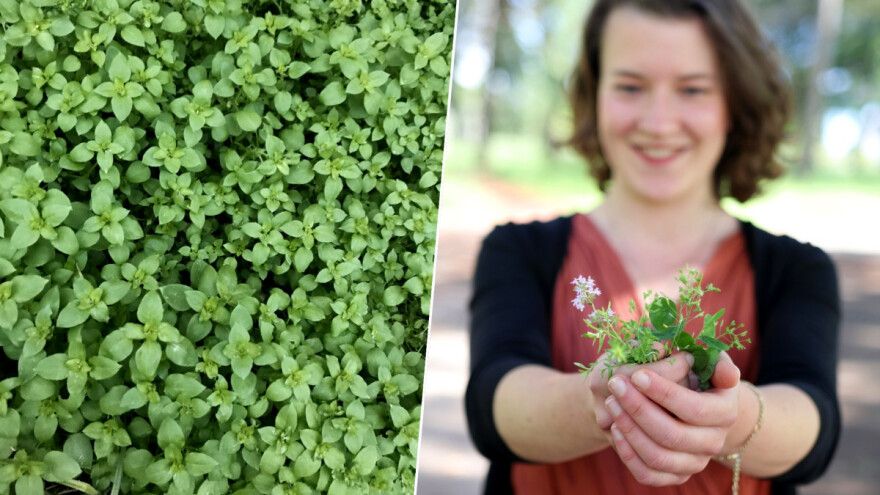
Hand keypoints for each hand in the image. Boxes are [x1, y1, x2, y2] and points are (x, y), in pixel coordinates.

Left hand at [605, 352, 740, 485]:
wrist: (693, 406)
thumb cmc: (696, 377)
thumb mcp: (708, 363)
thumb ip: (716, 363)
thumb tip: (727, 373)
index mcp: (725, 413)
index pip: (694, 408)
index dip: (664, 392)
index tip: (637, 375)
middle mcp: (713, 443)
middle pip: (672, 435)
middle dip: (638, 408)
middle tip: (616, 384)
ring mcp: (695, 463)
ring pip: (658, 457)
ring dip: (629, 429)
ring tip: (612, 402)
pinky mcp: (675, 476)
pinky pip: (647, 474)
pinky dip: (628, 454)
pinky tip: (615, 428)